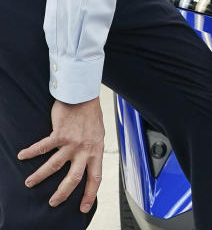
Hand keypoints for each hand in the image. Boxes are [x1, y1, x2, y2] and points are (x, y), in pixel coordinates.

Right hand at [18, 98, 103, 212]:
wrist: (84, 96)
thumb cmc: (90, 115)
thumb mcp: (97, 135)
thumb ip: (91, 149)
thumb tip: (85, 162)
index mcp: (96, 151)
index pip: (95, 177)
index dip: (90, 194)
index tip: (84, 207)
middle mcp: (85, 149)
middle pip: (74, 178)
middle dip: (62, 193)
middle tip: (52, 202)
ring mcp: (72, 143)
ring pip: (54, 166)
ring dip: (40, 176)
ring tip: (29, 183)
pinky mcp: (60, 134)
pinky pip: (42, 147)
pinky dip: (31, 152)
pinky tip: (22, 155)